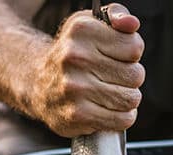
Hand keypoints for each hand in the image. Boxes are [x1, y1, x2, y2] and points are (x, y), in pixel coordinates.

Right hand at [29, 3, 144, 136]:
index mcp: (82, 31)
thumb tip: (131, 24)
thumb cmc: (74, 54)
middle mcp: (75, 57)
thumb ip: (116, 16)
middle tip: (112, 77)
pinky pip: (123, 120)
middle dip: (130, 78)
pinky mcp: (78, 115)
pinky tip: (109, 109)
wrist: (37, 83)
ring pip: (131, 99)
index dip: (132, 55)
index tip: (117, 56)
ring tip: (111, 93)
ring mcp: (75, 88)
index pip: (134, 47)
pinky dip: (122, 117)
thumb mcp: (91, 25)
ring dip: (127, 99)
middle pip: (135, 75)